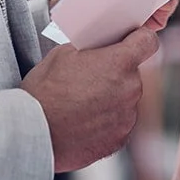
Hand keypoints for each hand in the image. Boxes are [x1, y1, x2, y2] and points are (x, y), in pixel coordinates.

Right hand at [22, 26, 159, 172]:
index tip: (130, 42)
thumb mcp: (63, 54)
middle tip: (89, 78)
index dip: (139, 39)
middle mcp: (130, 89)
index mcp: (120, 62)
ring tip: (81, 104)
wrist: (32, 133)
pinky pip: (118, 124)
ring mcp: (127, 117)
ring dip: (111, 99)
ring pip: (125, 100)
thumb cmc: (44, 92)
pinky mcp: (119, 140)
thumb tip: (98, 51)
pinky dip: (105, 122)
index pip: (148, 42)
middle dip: (115, 73)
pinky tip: (82, 122)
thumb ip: (91, 49)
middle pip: (132, 74)